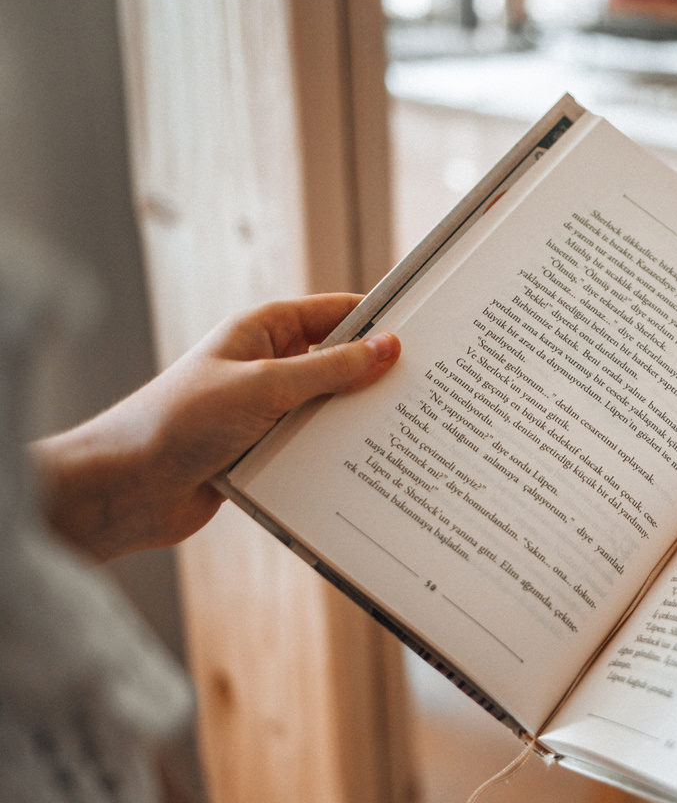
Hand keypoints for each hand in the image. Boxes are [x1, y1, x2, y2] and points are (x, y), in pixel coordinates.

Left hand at [31, 293, 400, 560]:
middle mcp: (266, 366)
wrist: (127, 488)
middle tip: (424, 390)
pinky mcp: (263, 451)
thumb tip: (386, 348)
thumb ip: (329, 368)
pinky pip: (312, 447)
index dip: (377, 321)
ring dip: (354, 423)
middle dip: (375, 377)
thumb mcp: (265, 386)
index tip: (423, 334)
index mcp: (262, 331)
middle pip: (338, 363)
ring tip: (404, 433)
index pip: (334, 313)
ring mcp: (265, 411)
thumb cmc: (180, 422)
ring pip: (328, 410)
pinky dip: (335, 455)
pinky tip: (367, 468)